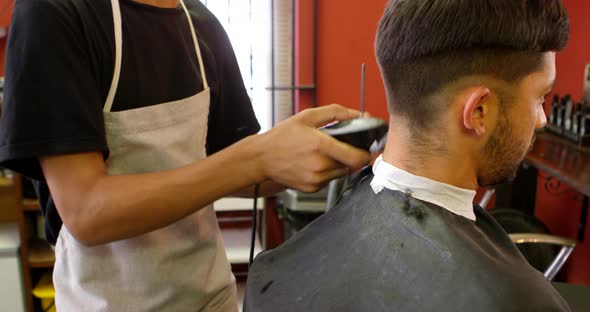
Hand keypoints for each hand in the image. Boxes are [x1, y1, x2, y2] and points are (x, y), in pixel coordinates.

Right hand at [256, 104, 370, 192]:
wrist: (262, 158)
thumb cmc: (282, 137)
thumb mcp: (307, 117)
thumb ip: (336, 113)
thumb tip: (359, 115)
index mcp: (321, 146)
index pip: (357, 158)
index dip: (367, 155)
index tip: (368, 150)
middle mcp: (320, 166)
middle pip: (351, 165)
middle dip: (350, 156)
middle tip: (340, 147)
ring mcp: (316, 179)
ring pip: (341, 173)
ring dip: (339, 164)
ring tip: (323, 154)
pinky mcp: (312, 188)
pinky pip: (329, 180)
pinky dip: (327, 172)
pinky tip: (314, 163)